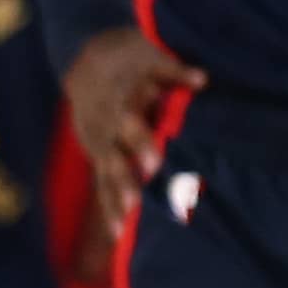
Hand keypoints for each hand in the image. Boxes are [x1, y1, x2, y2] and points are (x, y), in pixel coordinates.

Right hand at [67, 27, 203, 233]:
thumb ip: (173, 71)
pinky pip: (100, 182)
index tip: (154, 164)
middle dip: (123, 179)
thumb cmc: (129, 59)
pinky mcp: (96, 153)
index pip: (127, 124)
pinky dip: (108, 205)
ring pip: (103, 174)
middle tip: (136, 203)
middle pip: (112, 155)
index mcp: (117, 102)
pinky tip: (116, 232)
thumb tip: (201, 80)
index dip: (138, 144)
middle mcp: (103, 126)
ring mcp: (97, 142)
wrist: (86, 60)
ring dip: (112, 199)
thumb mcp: (148, 55)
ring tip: (121, 227)